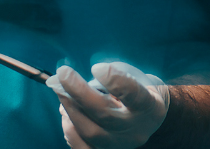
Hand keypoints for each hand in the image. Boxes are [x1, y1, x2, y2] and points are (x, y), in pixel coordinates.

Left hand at [48, 62, 169, 148]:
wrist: (147, 121)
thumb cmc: (138, 93)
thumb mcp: (135, 80)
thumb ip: (112, 79)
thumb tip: (77, 80)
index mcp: (148, 106)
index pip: (133, 94)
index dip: (114, 80)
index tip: (96, 67)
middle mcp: (135, 129)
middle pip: (105, 114)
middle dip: (79, 92)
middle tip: (63, 74)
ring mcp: (119, 144)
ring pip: (91, 132)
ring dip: (71, 109)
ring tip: (62, 92)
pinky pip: (83, 147)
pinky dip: (69, 129)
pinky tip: (66, 113)